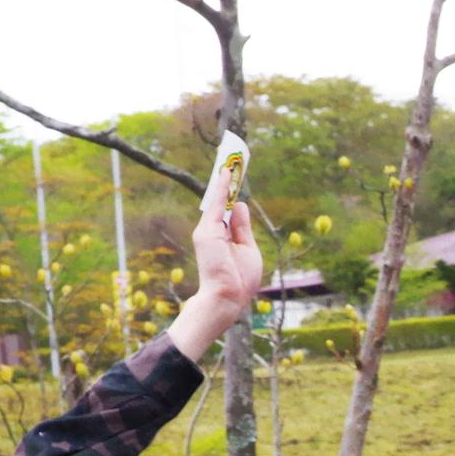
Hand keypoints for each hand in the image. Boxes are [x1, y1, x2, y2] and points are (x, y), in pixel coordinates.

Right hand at [165, 151, 263, 361]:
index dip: (231, 191)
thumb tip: (242, 204)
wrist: (227, 298)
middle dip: (226, 179)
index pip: (227, 208)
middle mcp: (212, 230)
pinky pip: (216, 205)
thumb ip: (242, 227)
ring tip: (232, 157)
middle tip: (233, 158)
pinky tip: (226, 173)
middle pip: (221, 199)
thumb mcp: (247, 249)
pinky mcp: (206, 232)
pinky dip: (221, 188)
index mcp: (223, 236)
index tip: (236, 174)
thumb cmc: (238, 279)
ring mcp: (207, 230)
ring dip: (224, 178)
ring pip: (218, 199)